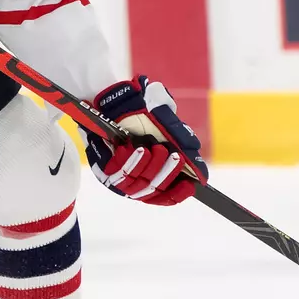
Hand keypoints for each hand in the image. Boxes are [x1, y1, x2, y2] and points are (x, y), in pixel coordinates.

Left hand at [83, 77, 207, 205]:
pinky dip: (130, 161)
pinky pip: (118, 172)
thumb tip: (197, 162)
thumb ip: (181, 142)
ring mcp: (118, 178)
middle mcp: (134, 183)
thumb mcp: (167, 127)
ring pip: (137, 183)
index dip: (179, 193)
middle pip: (154, 190)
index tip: (191, 184)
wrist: (117, 102)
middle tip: (176, 156)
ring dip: (151, 166)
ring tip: (157, 148)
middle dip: (167, 173)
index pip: (166, 197)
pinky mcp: (102, 169)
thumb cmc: (143, 116)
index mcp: (150, 178)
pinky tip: (134, 148)